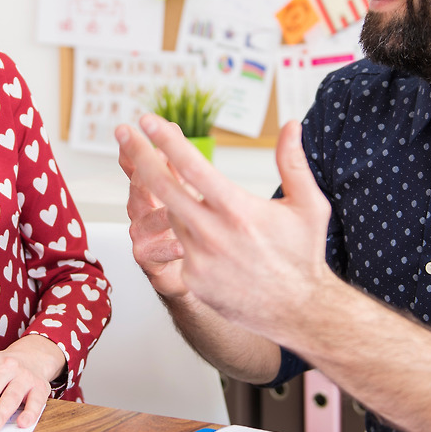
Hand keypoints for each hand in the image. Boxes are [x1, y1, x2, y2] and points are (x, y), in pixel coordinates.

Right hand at [116, 135, 188, 298]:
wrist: (189, 270)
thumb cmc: (187, 227)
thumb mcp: (183, 191)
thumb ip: (175, 164)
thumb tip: (172, 128)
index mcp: (148, 188)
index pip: (137, 163)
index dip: (136, 146)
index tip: (140, 127)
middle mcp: (139, 207)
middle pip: (138, 185)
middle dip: (141, 165)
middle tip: (150, 152)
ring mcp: (140, 232)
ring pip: (147, 219)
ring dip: (162, 214)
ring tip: (174, 209)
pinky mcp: (146, 258)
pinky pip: (156, 252)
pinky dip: (170, 248)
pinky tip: (182, 246)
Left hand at [117, 115, 332, 338]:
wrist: (299, 311)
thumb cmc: (303, 255)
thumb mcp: (308, 205)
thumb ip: (293, 162)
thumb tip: (292, 124)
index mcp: (238, 210)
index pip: (192, 167)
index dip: (166, 141)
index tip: (147, 120)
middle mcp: (213, 233)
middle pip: (162, 187)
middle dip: (139, 155)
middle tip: (122, 132)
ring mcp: (199, 258)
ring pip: (171, 215)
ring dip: (168, 195)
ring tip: (166, 173)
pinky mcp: (193, 279)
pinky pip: (178, 245)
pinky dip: (185, 231)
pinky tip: (202, 228)